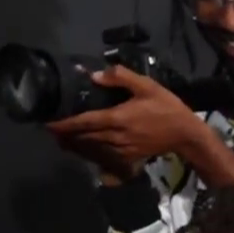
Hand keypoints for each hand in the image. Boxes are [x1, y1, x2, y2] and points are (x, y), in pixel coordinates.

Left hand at [44, 66, 211, 173]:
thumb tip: (95, 75)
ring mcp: (121, 150)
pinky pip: (103, 156)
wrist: (185, 135)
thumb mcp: (147, 86)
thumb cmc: (166, 108)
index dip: (64, 123)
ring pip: (91, 149)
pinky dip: (90, 153)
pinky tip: (83, 149)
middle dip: (65, 135)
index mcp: (117, 118)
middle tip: (50, 130)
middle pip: (83, 138)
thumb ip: (120, 77)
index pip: (84, 121)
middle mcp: (115, 136)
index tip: (48, 122)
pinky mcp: (127, 157)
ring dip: (74, 145)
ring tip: (61, 140)